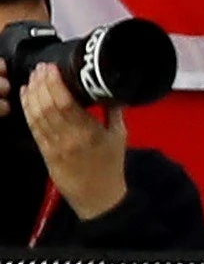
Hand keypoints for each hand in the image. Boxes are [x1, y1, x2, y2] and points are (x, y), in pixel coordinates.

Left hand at [3, 63, 128, 221]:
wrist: (97, 196)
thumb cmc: (111, 165)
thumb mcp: (119, 136)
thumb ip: (113, 112)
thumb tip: (109, 89)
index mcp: (89, 133)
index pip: (66, 104)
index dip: (55, 84)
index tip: (52, 68)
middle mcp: (68, 138)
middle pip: (48, 107)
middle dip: (41, 84)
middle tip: (41, 67)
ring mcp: (53, 145)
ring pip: (37, 115)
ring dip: (32, 93)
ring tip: (33, 76)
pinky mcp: (44, 151)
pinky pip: (32, 127)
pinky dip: (27, 108)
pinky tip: (25, 94)